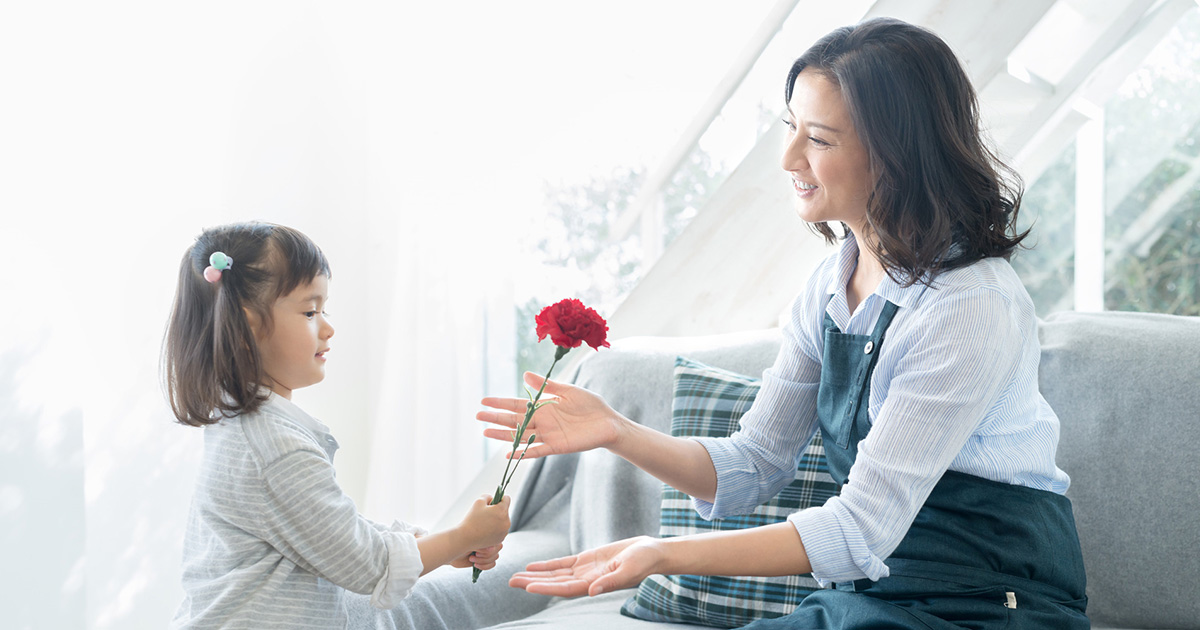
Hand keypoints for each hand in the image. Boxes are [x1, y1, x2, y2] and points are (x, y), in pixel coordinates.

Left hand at [451, 544, 501, 569]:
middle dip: (484, 555)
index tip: (475, 548)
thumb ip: (482, 543)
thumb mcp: (471, 541)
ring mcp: (488, 551)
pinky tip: (475, 564)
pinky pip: (493, 564)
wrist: (452, 552)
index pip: (496, 541)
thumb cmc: (459, 543)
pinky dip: (484, 566)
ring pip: (495, 557)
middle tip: (474, 554)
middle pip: (497, 550)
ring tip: (471, 558)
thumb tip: (491, 548)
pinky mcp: (486, 560)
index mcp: (487, 533)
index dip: (486, 548)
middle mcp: (489, 541)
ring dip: (482, 560)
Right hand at [457, 494, 510, 549]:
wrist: (466, 538)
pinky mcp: (501, 539)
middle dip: (497, 510)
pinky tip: (485, 530)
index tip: (493, 501)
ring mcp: (504, 531)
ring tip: (484, 522)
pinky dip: (495, 528)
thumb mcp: (478, 502)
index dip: (499, 498)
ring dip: (496, 519)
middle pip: (505, 510)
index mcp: (502, 511)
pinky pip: (500, 530)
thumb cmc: (472, 520)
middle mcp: (506, 521)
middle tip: (485, 513)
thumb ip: (487, 496)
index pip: (507, 499)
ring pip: (503, 521)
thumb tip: (492, 498)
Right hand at [477, 373, 625, 458]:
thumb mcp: (568, 390)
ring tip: (486, 432)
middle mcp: (542, 421)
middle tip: (478, 416)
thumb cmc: (590, 405)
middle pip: (514, 420)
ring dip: (503, 435)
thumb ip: (547, 386)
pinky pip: (536, 451)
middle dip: (496, 418)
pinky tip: (508, 453)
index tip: (484, 401)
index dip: (501, 402)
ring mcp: (548, 434)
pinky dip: (522, 453)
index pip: (517, 404)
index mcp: (544, 406)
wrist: (608, 422)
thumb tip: (525, 374)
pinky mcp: (557, 446)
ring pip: (520, 435)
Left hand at [508, 536, 663, 597]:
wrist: (651, 552)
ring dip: (535, 575)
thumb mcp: (629, 570)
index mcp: (595, 585)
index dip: (546, 587)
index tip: (528, 586)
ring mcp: (585, 570)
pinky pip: (562, 563)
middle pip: (554, 583)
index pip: (565, 589)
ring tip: (515, 576)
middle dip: (532, 582)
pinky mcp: (587, 559)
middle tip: (510, 582)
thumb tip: (591, 591)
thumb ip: (610, 582)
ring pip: (555, 574)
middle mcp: (586, 580)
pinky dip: (547, 565)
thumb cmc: (644, 562)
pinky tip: (533, 566)